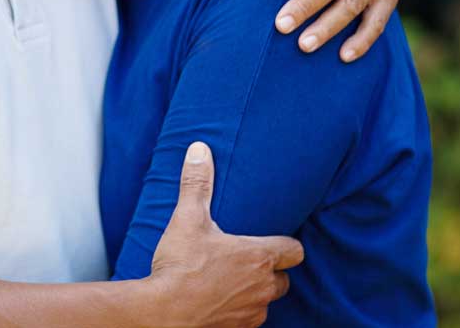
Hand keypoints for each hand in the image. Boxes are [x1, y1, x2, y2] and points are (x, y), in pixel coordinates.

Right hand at [146, 142, 302, 327]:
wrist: (164, 313)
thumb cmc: (181, 265)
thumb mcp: (187, 217)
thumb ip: (197, 182)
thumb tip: (199, 149)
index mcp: (258, 257)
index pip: (294, 250)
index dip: (287, 244)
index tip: (273, 237)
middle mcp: (262, 287)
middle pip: (284, 278)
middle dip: (270, 268)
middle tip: (246, 256)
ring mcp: (252, 312)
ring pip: (267, 300)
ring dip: (255, 290)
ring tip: (231, 277)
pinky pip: (249, 318)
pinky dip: (240, 308)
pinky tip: (219, 297)